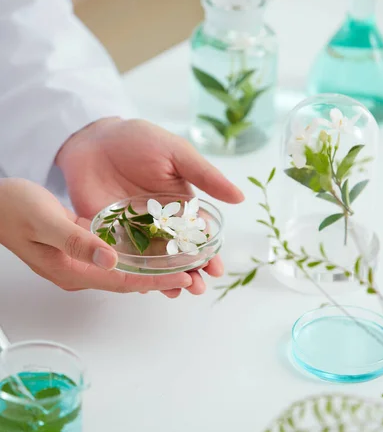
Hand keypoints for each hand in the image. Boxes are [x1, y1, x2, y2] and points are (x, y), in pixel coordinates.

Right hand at [0, 179, 195, 293]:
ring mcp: (81, 258)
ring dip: (153, 264)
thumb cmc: (14, 209)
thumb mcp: (45, 222)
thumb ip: (77, 241)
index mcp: (73, 271)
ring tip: (183, 258)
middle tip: (194, 270)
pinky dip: (136, 248)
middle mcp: (80, 270)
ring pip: (125, 266)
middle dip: (161, 277)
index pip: (124, 281)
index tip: (184, 276)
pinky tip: (155, 239)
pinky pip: (115, 251)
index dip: (156, 280)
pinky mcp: (81, 244)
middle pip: (129, 279)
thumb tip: (111, 258)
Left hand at [56, 118, 243, 296]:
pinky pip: (122, 257)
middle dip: (190, 273)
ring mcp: (133, 230)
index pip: (197, 236)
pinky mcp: (108, 233)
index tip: (216, 270)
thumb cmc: (139, 140)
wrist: (93, 137)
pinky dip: (133, 273)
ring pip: (153, 262)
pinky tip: (142, 286)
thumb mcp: (177, 154)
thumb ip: (205, 176)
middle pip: (178, 255)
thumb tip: (240, 197)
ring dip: (165, 279)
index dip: (208, 254)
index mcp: (179, 205)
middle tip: (198, 288)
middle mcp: (159, 222)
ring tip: (175, 293)